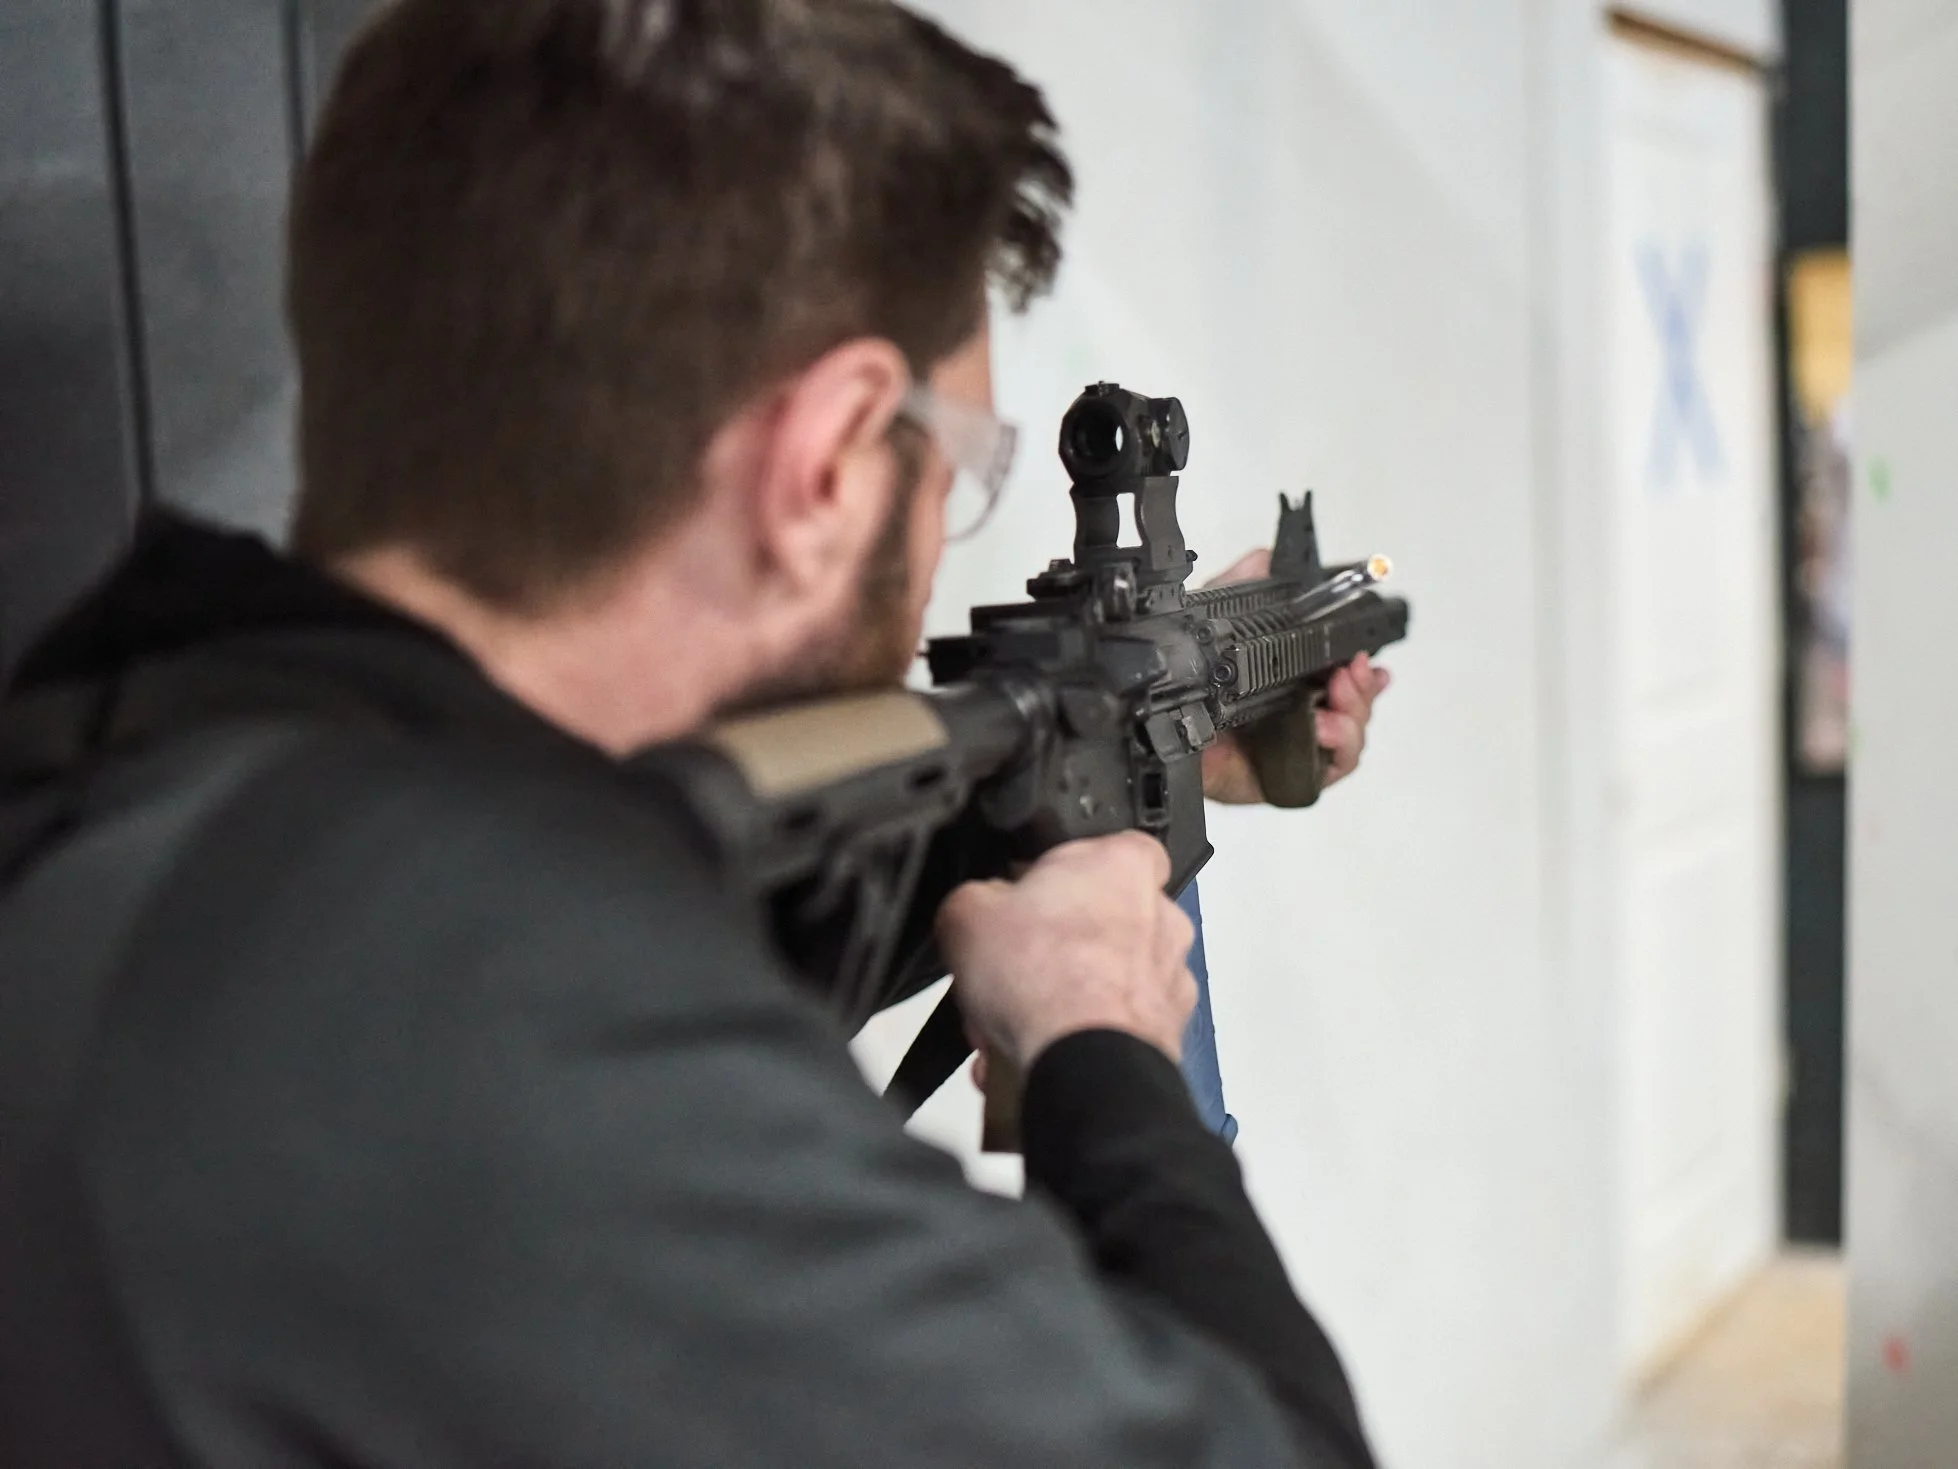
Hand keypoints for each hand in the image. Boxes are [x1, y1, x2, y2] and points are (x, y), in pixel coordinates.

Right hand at [937, 832, 1196, 1068]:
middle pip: (1102, 921)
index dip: (1067, 868)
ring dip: (1062, 999)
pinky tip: (1031, 1054)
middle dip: (1055, 948)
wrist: (1084, 1065)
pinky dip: (1077, 1039)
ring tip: (1010, 1025)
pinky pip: (1113, 1029)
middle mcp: (1161, 916)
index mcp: (1122, 866)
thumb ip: (977, 897)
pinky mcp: (1168, 1032)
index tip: (1034, 890)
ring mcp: (1170, 978)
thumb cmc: (1044, 979)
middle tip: (1011, 969)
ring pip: (1106, 981)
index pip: (1112, 845)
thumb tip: (977, 909)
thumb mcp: (968, 914)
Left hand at [1197, 548, 1393, 805]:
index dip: (1364, 670)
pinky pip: (1330, 769)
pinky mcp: (1290, 777)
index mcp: (1295, 685)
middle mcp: (1304, 717)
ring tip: (1338, 701)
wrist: (1164, 739)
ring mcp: (1301, 749)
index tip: (1366, 655)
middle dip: (1364, 689)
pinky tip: (1324, 730)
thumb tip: (1263, 558)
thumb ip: (1239, 588)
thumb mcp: (1213, 626)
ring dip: (1355, 716)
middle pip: (1357, 707)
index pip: (1345, 678)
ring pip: (1352, 736)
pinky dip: (1337, 748)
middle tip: (1353, 672)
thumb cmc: (1193, 690)